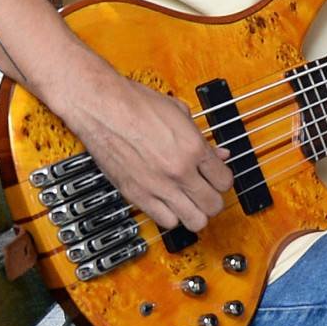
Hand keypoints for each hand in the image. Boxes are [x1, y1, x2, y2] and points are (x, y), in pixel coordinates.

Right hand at [62, 69, 229, 235]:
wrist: (102, 107)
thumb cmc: (135, 103)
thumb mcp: (179, 113)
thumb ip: (202, 138)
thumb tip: (218, 153)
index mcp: (193, 147)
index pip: (225, 180)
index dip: (223, 180)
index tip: (217, 179)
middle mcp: (179, 170)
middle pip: (214, 206)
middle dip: (213, 200)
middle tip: (206, 193)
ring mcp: (158, 186)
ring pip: (195, 221)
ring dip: (195, 213)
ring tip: (189, 203)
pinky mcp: (137, 195)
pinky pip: (167, 222)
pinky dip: (171, 216)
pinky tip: (168, 204)